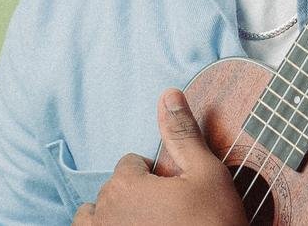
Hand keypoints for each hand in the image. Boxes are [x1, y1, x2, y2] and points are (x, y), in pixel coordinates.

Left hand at [72, 88, 245, 224]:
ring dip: (112, 216)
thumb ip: (183, 134)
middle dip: (137, 195)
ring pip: (94, 216)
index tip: (174, 191)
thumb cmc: (213, 224)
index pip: (131, 164)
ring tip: (145, 222)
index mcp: (126, 185)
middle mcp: (105, 212)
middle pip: (114, 189)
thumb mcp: (207, 175)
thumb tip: (169, 94)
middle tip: (167, 212)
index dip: (155, 175)